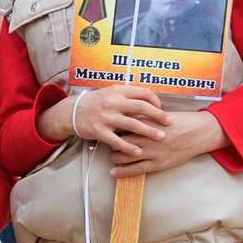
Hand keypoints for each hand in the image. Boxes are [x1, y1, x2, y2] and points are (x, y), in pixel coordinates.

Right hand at [40, 84, 168, 157]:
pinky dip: (129, 147)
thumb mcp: (111, 93)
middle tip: (169, 122)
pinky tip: (139, 151)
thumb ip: (127, 95)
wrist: (73, 112)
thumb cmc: (96, 102)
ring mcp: (106, 117)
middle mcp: (113, 103)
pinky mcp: (100, 131)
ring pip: (133, 125)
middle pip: (142, 108)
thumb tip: (148, 99)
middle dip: (158, 115)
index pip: (143, 93)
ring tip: (161, 137)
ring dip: (149, 132)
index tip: (161, 109)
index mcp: (118, 91)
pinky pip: (118, 141)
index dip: (155, 101)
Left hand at [108, 107, 228, 175]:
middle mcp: (148, 136)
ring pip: (126, 155)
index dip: (114, 126)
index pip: (124, 123)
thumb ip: (145, 117)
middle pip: (121, 139)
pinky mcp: (158, 163)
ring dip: (115, 156)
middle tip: (107, 141)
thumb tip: (128, 117)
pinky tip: (113, 172)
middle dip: (112, 141)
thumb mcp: (161, 115)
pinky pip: (136, 169)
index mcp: (148, 121)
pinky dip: (123, 171)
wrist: (199, 132)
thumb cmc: (182, 121)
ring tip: (112, 155)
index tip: (108, 126)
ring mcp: (153, 151)